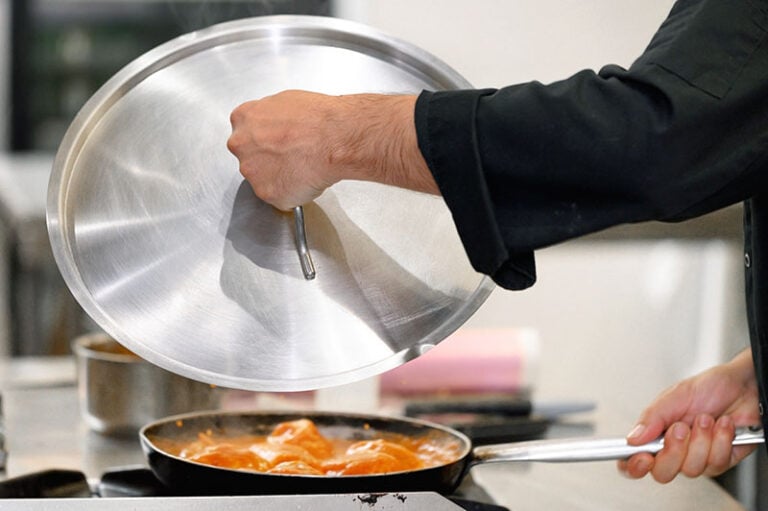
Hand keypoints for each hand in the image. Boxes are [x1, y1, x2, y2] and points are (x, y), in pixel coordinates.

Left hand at [227, 90, 435, 210]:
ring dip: (285, 179)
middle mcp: (244, 145)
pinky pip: (282, 200)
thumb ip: (283, 115)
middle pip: (252, 159)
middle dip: (272, 162)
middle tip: (299, 161)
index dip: (269, 142)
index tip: (280, 147)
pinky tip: (314, 183)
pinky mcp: (273, 195)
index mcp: (246, 117)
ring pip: (267, 181)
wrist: (343, 137)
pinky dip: (297, 197)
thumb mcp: (297, 102)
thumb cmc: (329, 117)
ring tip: (311, 171)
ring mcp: (255, 172)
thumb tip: (291, 121)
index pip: (247, 133)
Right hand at [618, 349, 760, 482]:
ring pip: (691, 469)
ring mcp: (697, 458)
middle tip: (680, 428)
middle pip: (662, 473)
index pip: (635, 460)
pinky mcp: (720, 461)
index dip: (634, 465)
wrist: (744, 387)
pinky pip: (715, 463)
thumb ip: (651, 418)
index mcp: (656, 434)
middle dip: (673, 451)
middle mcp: (675, 450)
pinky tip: (722, 425)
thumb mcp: (675, 396)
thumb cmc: (710, 388)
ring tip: (706, 419)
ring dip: (701, 440)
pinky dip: (720, 440)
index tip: (643, 456)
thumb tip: (633, 438)